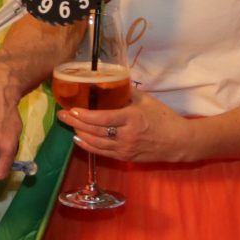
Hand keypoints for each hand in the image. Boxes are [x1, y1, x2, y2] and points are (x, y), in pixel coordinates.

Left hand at [59, 91, 197, 163]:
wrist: (179, 142)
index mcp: (132, 118)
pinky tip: (79, 139)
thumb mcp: (147, 100)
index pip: (102, 118)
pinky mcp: (125, 157)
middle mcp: (126, 135)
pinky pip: (102, 153)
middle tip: (61, 115)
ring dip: (79, 134)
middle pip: (95, 131)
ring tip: (68, 125)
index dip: (84, 115)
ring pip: (96, 143)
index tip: (71, 109)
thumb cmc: (164, 118)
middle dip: (75, 123)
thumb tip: (109, 82)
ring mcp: (125, 148)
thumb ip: (127, 93)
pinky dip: (88, 146)